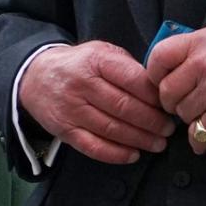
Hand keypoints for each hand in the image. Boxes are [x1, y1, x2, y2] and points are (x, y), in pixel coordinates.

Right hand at [19, 41, 173, 164]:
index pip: (132, 79)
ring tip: (158, 143)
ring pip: (111, 129)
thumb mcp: (100, 51)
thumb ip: (126, 65)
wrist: (36, 76)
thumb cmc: (78, 64)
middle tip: (168, 129)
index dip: (154, 95)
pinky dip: (116, 154)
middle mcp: (82, 85)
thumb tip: (157, 87)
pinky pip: (93, 146)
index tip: (169, 104)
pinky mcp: (65, 130)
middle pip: (124, 107)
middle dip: (152, 121)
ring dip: (139, 139)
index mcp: (95, 61)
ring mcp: (72, 109)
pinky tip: (133, 154)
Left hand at [146, 25, 205, 154]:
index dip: (154, 73)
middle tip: (182, 100)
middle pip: (166, 91)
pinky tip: (202, 138)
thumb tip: (170, 60)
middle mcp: (202, 65)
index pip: (158, 58)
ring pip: (182, 113)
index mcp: (199, 42)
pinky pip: (198, 132)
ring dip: (189, 117)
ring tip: (203, 111)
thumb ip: (194, 46)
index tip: (159, 80)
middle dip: (171, 100)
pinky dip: (198, 139)